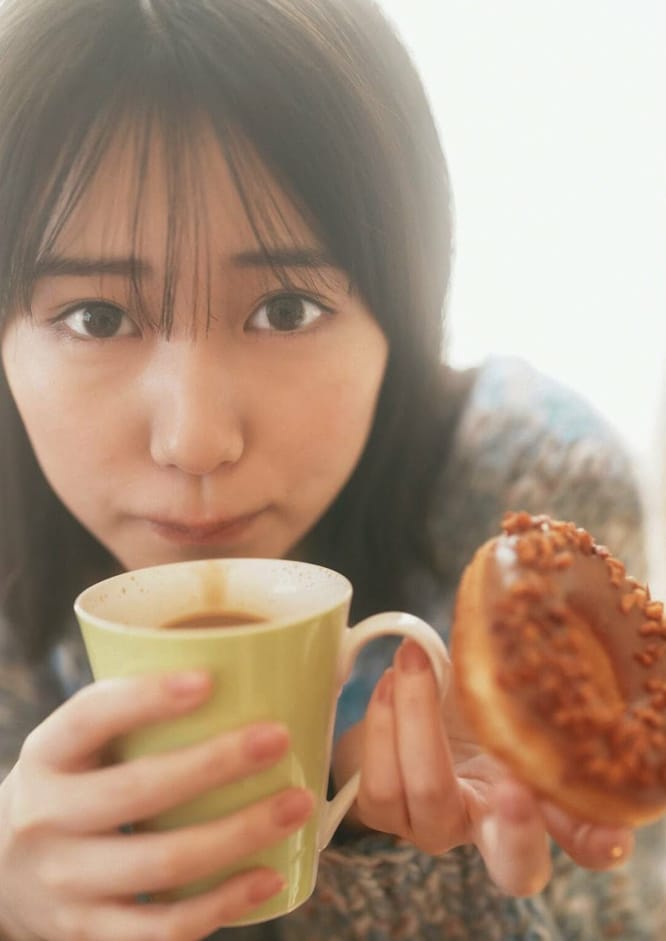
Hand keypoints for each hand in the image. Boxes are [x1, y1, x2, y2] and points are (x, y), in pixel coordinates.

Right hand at [0, 672, 312, 940]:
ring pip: (163, 863)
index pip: (90, 716)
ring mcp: (66, 884)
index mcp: (47, 755)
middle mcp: (47, 818)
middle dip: (217, 763)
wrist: (2, 874)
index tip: (209, 680)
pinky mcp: (89, 932)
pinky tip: (268, 876)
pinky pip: (163, 927)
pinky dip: (222, 904)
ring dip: (240, 834)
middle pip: (139, 791)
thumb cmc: (69, 785)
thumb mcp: (76, 745)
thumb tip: (242, 668)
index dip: (147, 698)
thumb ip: (132, 715)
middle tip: (278, 738)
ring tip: (297, 805)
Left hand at [333, 640, 633, 896]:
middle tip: (515, 786)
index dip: (598, 840)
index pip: (587, 842)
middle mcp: (489, 827)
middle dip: (519, 828)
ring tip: (410, 662)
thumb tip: (507, 625)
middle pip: (516, 867)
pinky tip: (388, 682)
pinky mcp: (386, 815)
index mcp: (535, 799)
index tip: (604, 831)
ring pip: (430, 796)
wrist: (397, 710)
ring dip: (416, 719)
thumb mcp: (494, 687)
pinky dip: (382, 722)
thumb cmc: (461, 699)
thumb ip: (510, 679)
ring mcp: (435, 827)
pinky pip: (380, 784)